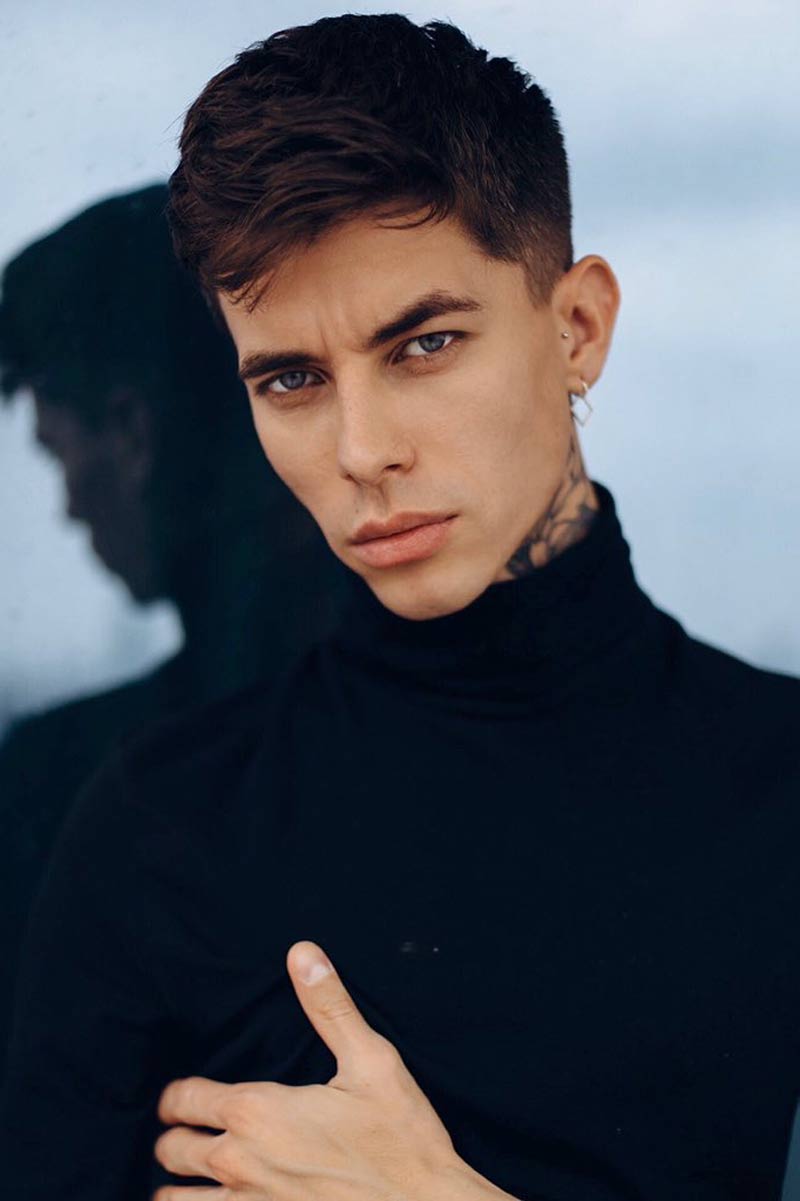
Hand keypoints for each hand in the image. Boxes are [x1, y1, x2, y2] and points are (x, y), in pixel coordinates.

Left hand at [153, 941, 513, 1200]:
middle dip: (173, 1137)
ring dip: (177, 1185)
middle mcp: (240, 1163)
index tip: (180, 1096)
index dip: (176, 1095)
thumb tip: (302, 952)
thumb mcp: (371, 1060)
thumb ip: (330, 1006)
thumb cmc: (401, 1137)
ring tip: (189, 1177)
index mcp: (258, 1112)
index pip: (184, 1099)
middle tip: (184, 1131)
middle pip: (171, 1150)